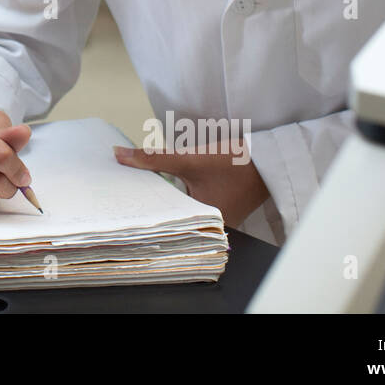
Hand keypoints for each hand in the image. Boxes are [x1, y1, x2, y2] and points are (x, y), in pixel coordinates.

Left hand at [113, 143, 269, 227]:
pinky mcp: (218, 209)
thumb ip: (153, 159)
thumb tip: (118, 155)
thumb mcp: (189, 159)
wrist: (269, 157)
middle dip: (147, 201)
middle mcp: (210, 230)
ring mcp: (215, 220)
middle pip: (168, 215)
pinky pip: (188, 204)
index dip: (139, 208)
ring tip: (131, 185)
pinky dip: (174, 193)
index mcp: (203, 226)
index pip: (161, 220)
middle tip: (117, 190)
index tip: (115, 198)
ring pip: (178, 209)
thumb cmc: (235, 162)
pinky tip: (158, 182)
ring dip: (160, 196)